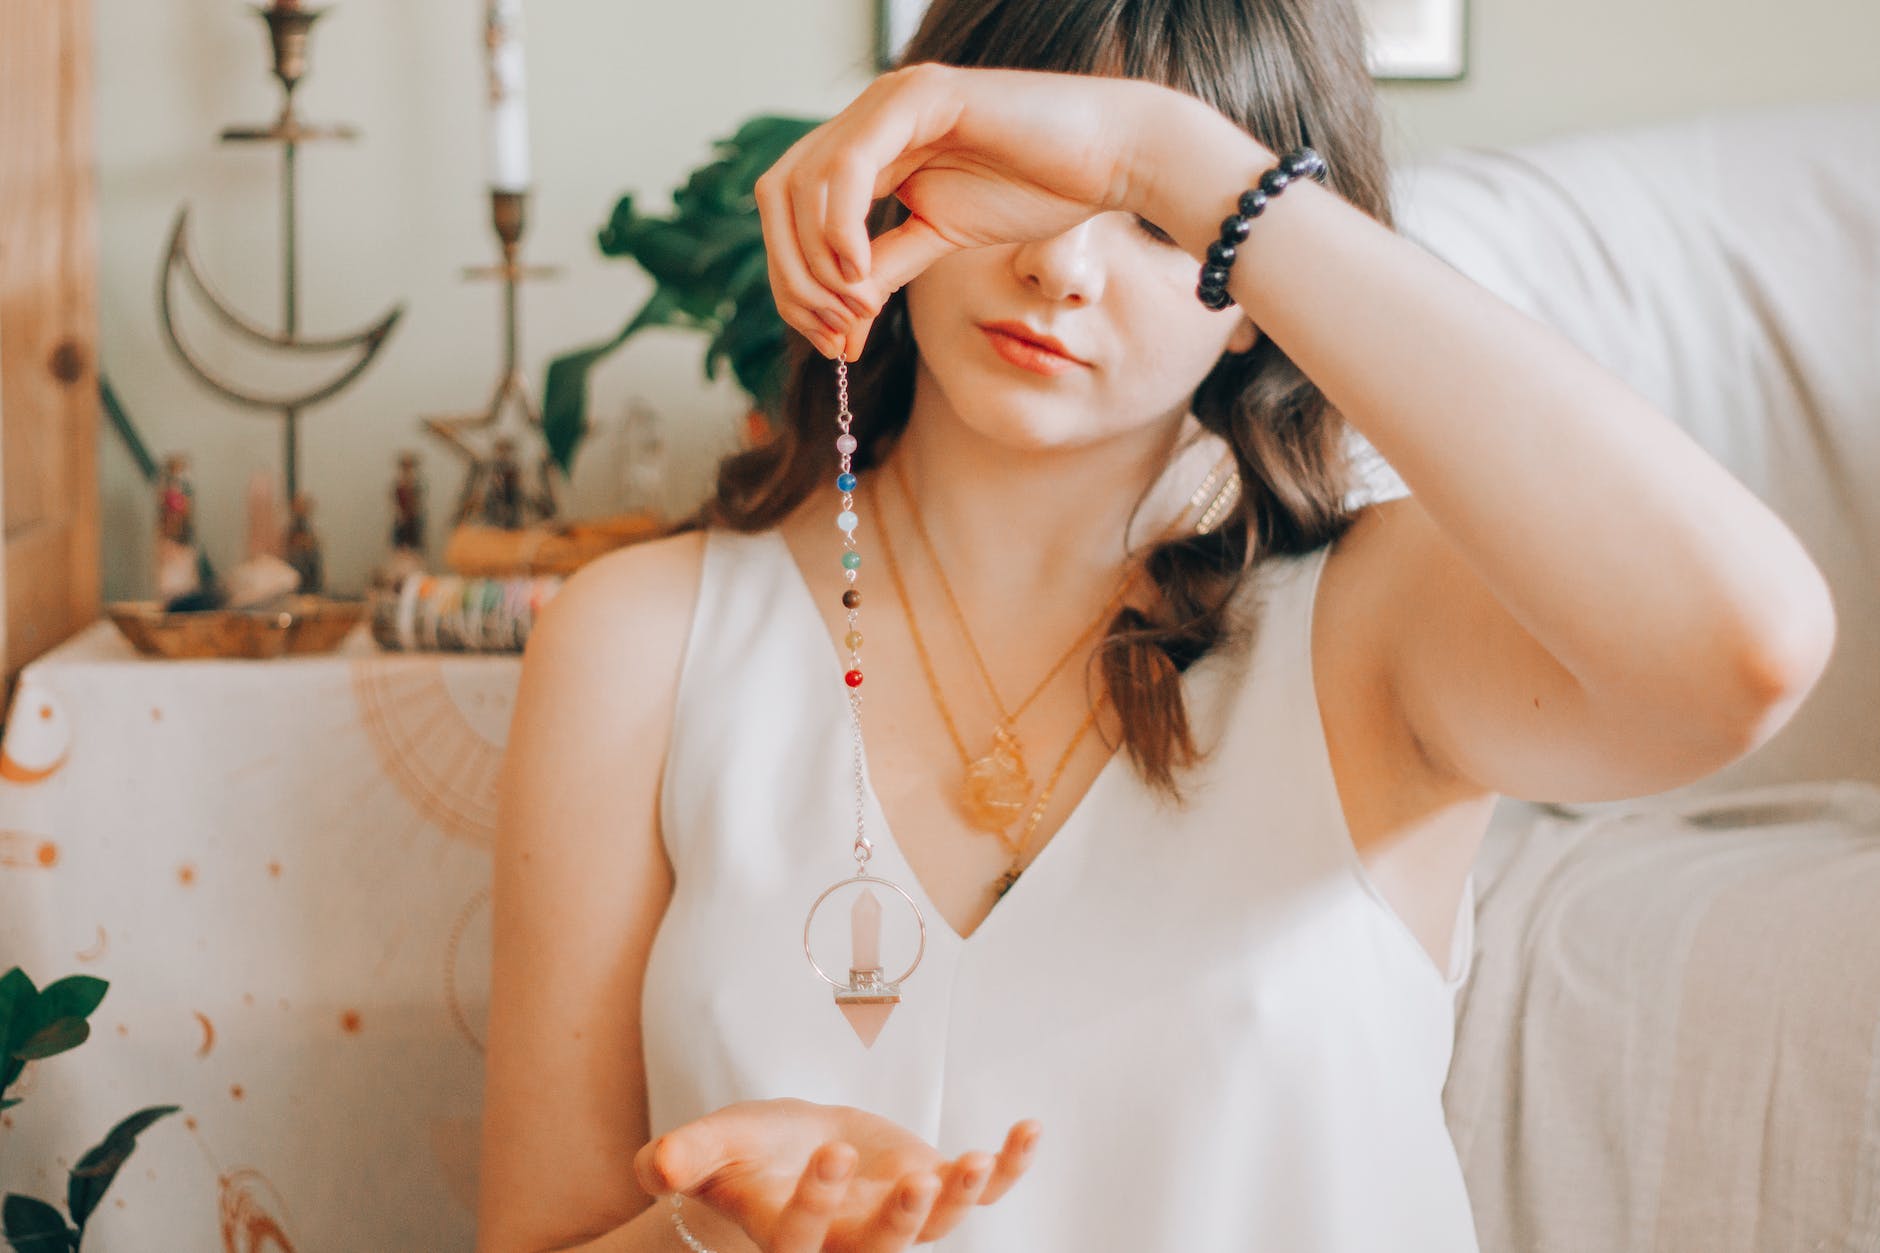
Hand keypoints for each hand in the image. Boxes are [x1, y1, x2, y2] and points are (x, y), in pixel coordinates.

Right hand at [634, 1096, 1041, 1250]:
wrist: (795, 1148)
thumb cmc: (748, 1152)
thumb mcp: (714, 1144)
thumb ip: (685, 1155)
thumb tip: (659, 1166)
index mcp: (788, 1236)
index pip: (800, 1238)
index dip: (816, 1203)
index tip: (830, 1150)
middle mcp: (847, 1241)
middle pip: (879, 1251)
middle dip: (900, 1221)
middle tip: (915, 1181)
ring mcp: (896, 1220)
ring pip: (934, 1230)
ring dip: (961, 1200)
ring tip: (974, 1159)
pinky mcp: (932, 1192)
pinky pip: (980, 1192)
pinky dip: (1008, 1169)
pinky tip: (1028, 1132)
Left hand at [753, 63, 1188, 360]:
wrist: (1112, 158)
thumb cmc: (1039, 190)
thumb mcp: (941, 241)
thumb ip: (884, 269)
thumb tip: (838, 323)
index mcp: (867, 148)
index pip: (789, 210)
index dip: (793, 281)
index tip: (832, 342)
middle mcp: (866, 117)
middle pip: (777, 195)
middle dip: (791, 276)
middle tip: (833, 334)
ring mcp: (888, 102)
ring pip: (801, 182)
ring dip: (813, 261)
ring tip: (854, 310)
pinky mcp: (920, 96)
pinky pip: (849, 164)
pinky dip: (840, 225)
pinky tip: (860, 271)